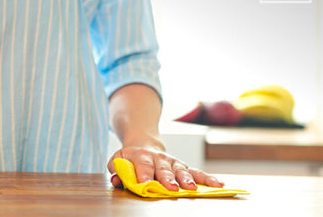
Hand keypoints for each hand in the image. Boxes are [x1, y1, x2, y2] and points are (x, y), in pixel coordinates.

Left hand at [107, 145, 223, 190]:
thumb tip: (116, 179)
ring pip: (182, 170)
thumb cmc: (130, 158)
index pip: (143, 166)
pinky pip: (197, 172)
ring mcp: (173, 162)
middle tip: (171, 188)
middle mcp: (159, 158)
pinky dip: (207, 178)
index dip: (143, 175)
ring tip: (192, 189)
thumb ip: (116, 169)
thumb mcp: (118, 159)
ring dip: (187, 179)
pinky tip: (218, 184)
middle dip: (168, 179)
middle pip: (164, 169)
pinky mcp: (183, 166)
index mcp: (142, 156)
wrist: (144, 145)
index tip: (145, 185)